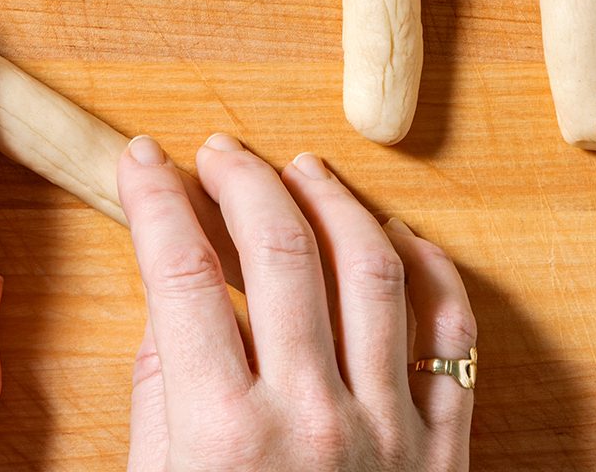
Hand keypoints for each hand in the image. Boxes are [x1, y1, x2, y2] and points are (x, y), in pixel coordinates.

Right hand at [119, 134, 474, 470]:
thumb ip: (158, 393)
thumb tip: (167, 298)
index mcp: (223, 434)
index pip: (181, 272)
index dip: (155, 199)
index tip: (143, 160)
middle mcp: (310, 419)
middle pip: (280, 250)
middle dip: (242, 180)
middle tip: (219, 154)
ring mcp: (386, 431)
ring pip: (372, 272)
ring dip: (333, 202)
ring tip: (302, 170)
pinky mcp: (440, 452)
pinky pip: (451, 336)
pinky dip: (430, 271)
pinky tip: (396, 235)